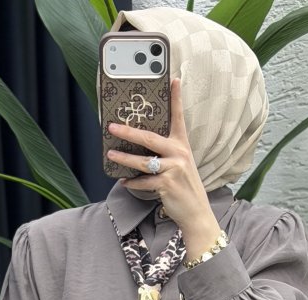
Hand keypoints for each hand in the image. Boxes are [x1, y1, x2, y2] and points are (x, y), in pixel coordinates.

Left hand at [107, 76, 223, 258]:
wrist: (196, 213)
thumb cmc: (185, 188)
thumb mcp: (180, 166)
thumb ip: (166, 154)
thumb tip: (141, 147)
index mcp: (182, 145)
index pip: (179, 117)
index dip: (176, 98)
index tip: (173, 79)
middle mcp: (179, 154)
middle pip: (149, 138)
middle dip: (128, 131)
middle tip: (112, 126)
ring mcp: (173, 169)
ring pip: (142, 161)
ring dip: (124, 158)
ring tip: (111, 154)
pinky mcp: (166, 184)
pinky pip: (143, 181)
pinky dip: (132, 183)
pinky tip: (124, 182)